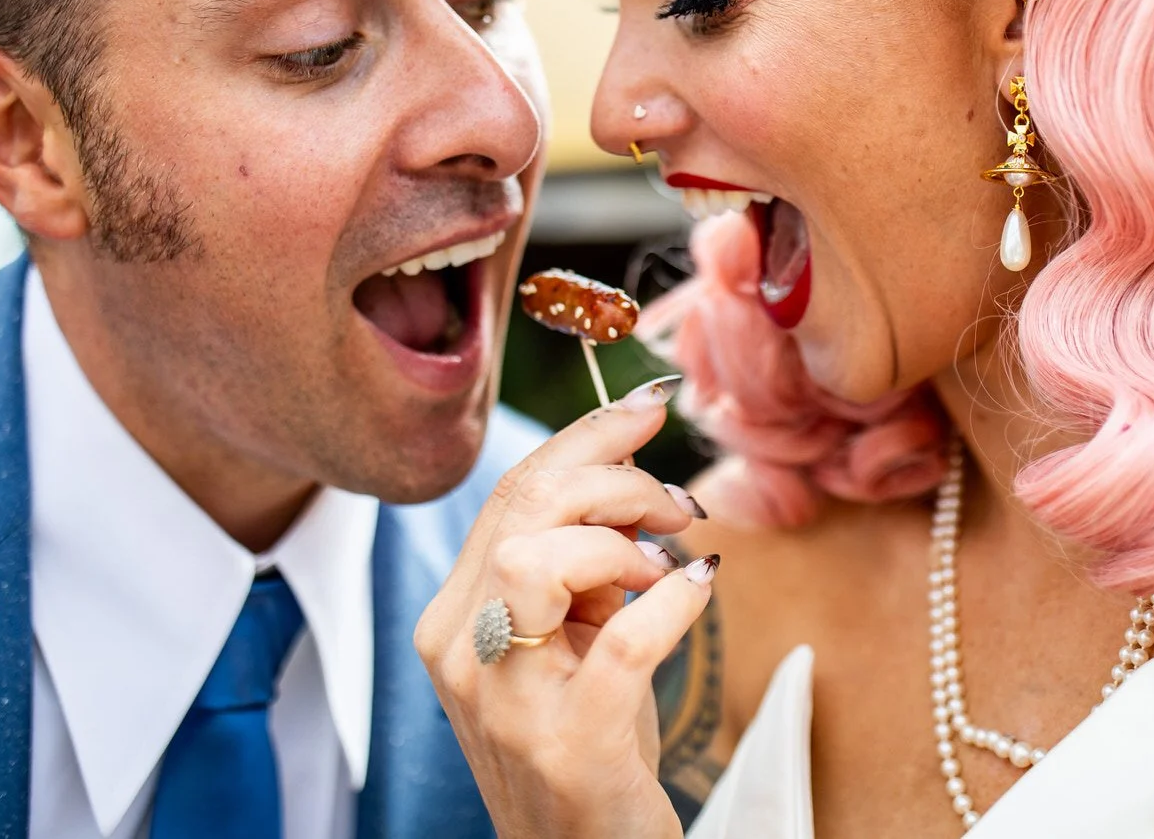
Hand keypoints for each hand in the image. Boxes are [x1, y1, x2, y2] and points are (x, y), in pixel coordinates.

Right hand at [416, 378, 714, 838]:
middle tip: (677, 502)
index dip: (585, 436)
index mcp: (455, 617)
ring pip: (538, 559)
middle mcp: (462, 654)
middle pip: (523, 508)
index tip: (647, 406)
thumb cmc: (590, 739)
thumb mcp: (572, 635)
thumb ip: (582, 558)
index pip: (510, 493)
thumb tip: (632, 465)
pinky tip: (698, 588)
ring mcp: (508, 703)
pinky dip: (673, 602)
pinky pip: (624, 643)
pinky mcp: (571, 747)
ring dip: (621, 539)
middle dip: (613, 476)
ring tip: (668, 561)